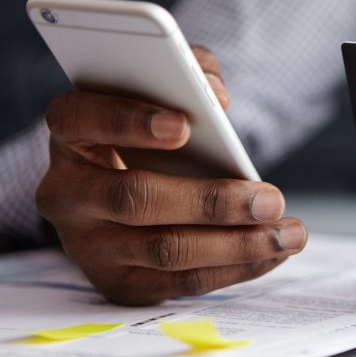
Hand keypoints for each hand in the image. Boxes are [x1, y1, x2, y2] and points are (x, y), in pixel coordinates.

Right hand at [36, 46, 306, 305]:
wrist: (120, 196)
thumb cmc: (148, 133)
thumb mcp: (159, 94)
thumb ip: (189, 73)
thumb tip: (216, 96)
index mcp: (70, 133)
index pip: (82, 119)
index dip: (130, 121)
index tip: (186, 125)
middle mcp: (67, 192)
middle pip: (135, 199)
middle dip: (212, 201)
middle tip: (271, 199)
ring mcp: (88, 245)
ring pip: (166, 250)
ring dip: (238, 245)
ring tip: (288, 232)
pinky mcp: (119, 282)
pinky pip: (181, 283)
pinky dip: (235, 269)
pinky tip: (273, 252)